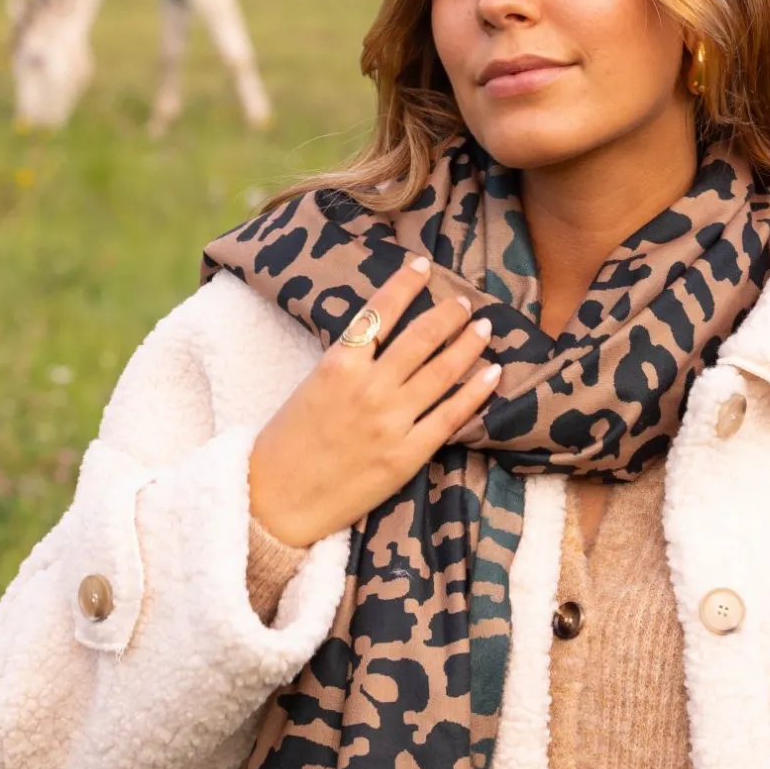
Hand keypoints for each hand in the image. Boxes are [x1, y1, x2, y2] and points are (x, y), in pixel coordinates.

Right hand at [247, 255, 500, 547]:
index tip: (422, 265)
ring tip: (484, 328)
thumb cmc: (287, 445)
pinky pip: (450, 416)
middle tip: (464, 302)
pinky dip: (476, 392)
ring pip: (443, 371)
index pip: (379, 311)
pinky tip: (492, 374)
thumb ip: (346, 364)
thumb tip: (378, 340)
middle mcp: (368, 388)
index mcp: (337, 365)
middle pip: (421, 337)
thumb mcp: (308, 388)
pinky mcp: (407, 455)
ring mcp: (390, 421)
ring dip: (468, 344)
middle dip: (447, 314)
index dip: (405, 284)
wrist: (277, 503)